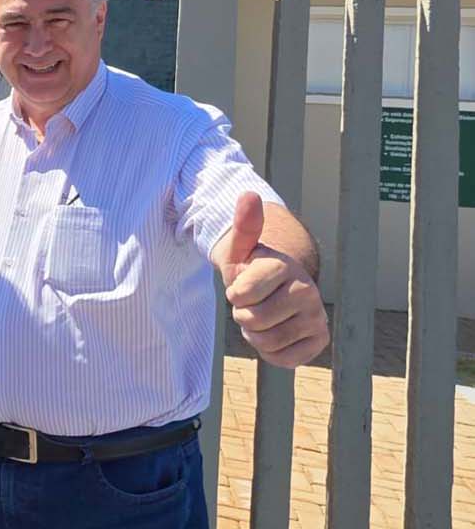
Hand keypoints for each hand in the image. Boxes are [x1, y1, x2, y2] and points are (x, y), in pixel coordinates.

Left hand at [214, 193, 328, 368]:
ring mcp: (317, 316)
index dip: (234, 294)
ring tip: (263, 314)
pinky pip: (283, 360)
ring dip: (255, 334)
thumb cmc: (251, 267)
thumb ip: (243, 224)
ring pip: (266, 341)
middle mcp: (307, 290)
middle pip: (252, 320)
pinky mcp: (320, 340)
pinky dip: (271, 352)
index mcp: (284, 266)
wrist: (274, 287)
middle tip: (252, 302)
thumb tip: (248, 194)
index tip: (242, 285)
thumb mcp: (241, 247)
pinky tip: (275, 332)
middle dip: (243, 315)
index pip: (241, 295)